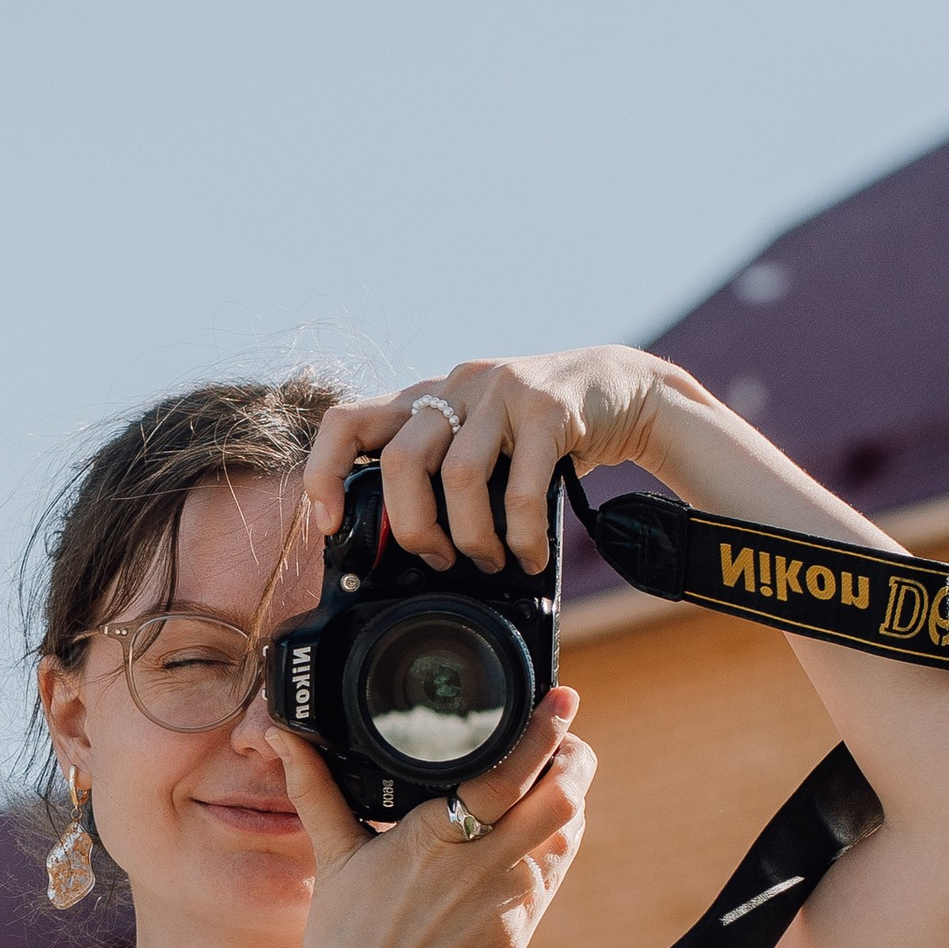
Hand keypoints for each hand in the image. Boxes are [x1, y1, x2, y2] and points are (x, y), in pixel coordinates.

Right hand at [266, 687, 594, 947]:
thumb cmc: (343, 940)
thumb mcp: (333, 858)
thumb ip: (316, 789)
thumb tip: (285, 737)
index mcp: (432, 839)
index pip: (507, 775)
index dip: (544, 732)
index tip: (562, 699)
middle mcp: (480, 870)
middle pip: (561, 801)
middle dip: (574, 762)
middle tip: (565, 739)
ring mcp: (506, 906)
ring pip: (566, 837)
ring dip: (569, 802)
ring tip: (554, 779)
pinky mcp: (518, 936)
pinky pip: (553, 878)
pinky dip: (554, 846)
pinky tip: (537, 833)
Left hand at [306, 351, 681, 578]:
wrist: (623, 391)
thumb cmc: (542, 432)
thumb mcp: (480, 441)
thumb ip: (440, 472)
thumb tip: (401, 545)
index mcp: (428, 396)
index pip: (347, 422)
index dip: (325, 474)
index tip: (330, 525)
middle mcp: (456, 385)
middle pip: (400, 461)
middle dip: (413, 528)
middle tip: (437, 560)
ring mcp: (501, 390)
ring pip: (458, 477)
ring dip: (470, 538)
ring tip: (488, 562)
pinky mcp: (547, 407)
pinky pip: (522, 489)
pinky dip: (521, 537)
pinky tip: (529, 555)